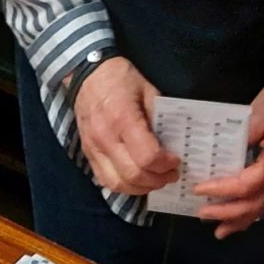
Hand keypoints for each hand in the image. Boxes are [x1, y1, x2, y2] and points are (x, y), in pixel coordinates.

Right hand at [73, 58, 176, 196]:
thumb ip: (160, 119)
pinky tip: (138, 180)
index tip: (176, 160)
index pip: (147, 157)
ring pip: (118, 185)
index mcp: (123, 119)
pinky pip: (106, 181)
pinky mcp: (88, 155)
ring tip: (156, 179)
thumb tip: (173, 145)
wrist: (88, 76)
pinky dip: (125, 186)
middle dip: (158, 179)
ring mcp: (94, 149)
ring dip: (142, 187)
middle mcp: (106, 138)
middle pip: (134, 175)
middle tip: (171, 173)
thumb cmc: (122, 79)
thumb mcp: (149, 91)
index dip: (165, 164)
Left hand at [195, 77, 263, 237]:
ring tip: (219, 231)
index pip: (246, 185)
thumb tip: (218, 159)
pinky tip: (239, 220)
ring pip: (263, 206)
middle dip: (227, 212)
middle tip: (202, 213)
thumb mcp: (255, 115)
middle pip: (254, 203)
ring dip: (240, 220)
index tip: (198, 188)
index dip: (221, 190)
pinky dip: (252, 212)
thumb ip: (237, 139)